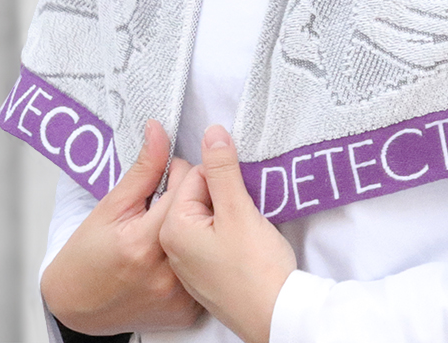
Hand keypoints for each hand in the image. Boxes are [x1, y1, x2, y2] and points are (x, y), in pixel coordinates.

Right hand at [41, 120, 203, 334]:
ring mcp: (178, 297)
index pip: (185, 188)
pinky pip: (206, 276)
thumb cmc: (87, 253)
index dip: (180, 175)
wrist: (76, 307)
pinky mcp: (186, 313)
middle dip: (192, 200)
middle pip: (202, 216)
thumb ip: (143, 169)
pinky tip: (185, 255)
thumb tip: (160, 128)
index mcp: (143, 242)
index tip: (168, 177)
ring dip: (200, 229)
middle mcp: (165, 273)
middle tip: (171, 201)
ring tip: (180, 226)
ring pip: (209, 245)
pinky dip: (199, 261)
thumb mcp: (110, 207)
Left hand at [159, 125, 297, 342]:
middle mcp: (172, 246)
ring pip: (208, 217)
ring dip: (229, 214)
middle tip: (245, 212)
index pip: (196, 176)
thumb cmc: (256, 268)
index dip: (225, 178)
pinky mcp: (204, 274)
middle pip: (200, 196)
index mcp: (172, 228)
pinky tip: (245, 246)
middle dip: (225, 194)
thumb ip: (223, 168)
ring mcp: (187, 264)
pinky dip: (229, 235)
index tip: (242, 193)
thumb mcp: (239, 210)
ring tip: (247, 231)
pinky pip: (212, 239)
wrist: (275, 316)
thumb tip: (212, 132)